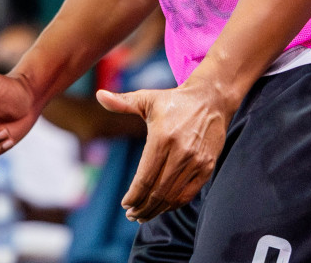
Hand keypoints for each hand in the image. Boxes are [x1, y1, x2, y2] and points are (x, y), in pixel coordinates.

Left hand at [98, 82, 230, 222]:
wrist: (211, 99)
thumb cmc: (173, 100)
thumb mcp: (147, 99)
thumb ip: (122, 102)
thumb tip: (99, 95)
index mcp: (162, 138)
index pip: (145, 178)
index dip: (133, 195)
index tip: (125, 204)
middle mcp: (180, 152)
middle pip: (157, 192)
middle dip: (142, 207)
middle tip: (131, 215)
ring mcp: (195, 161)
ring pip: (173, 196)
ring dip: (157, 210)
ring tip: (143, 215)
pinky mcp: (207, 166)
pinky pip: (189, 193)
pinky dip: (175, 204)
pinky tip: (163, 207)